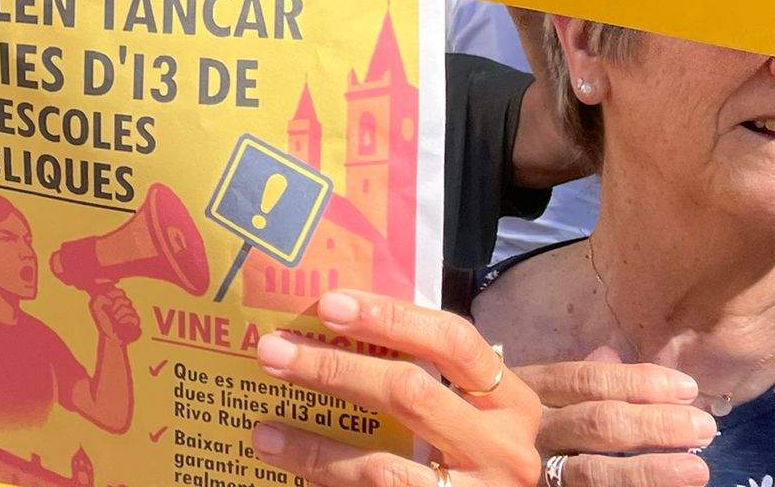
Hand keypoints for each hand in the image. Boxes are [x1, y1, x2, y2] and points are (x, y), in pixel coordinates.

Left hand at [90, 286, 141, 343]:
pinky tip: (119, 323)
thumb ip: (98, 298)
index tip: (107, 302)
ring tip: (115, 320)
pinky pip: (131, 316)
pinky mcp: (136, 320)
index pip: (120, 292)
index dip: (113, 294)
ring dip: (117, 315)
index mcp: (118, 300)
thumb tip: (110, 301)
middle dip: (114, 306)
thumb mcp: (95, 307)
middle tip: (111, 313)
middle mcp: (126, 305)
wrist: (109, 337)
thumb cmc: (102, 322)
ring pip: (126, 308)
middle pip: (123, 299)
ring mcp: (132, 312)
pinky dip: (123, 320)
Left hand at [252, 290, 542, 486]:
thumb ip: (426, 372)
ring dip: (314, 446)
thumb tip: (335, 323)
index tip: (327, 304)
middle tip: (273, 351)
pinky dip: (326, 480)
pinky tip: (288, 468)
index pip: (452, 341)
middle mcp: (503, 450)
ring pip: (383, 467)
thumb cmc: (471, 454)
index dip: (390, 317)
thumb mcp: (468, 411)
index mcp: (510, 402)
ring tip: (264, 431)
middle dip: (334, 369)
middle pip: (409, 394)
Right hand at [524, 352, 713, 486]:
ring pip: (593, 473)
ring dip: (650, 472)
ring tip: (697, 469)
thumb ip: (572, 379)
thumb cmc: (510, 417)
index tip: (686, 388)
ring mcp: (534, 470)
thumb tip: (610, 355)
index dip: (637, 383)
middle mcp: (530, 429)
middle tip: (704, 427)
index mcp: (529, 390)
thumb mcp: (528, 389)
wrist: (466, 464)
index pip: (586, 381)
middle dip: (655, 425)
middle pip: (596, 423)